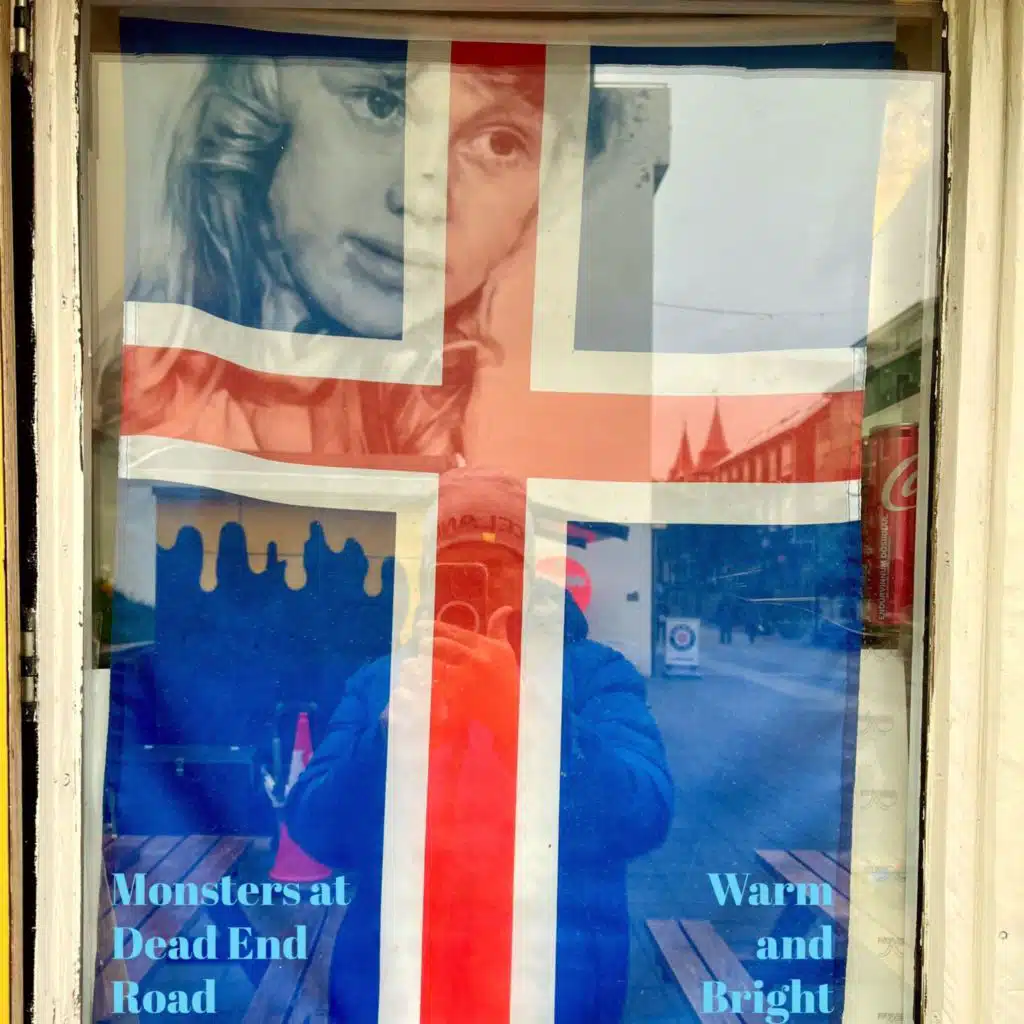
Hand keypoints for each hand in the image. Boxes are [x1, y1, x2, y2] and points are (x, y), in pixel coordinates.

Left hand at [421, 607, 520, 762]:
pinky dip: (421, 686)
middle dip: (427, 645)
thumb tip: (506, 608)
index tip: (421, 626)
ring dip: (419, 665)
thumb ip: (499, 629)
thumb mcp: (506, 654)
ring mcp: (464, 681)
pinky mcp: (455, 701)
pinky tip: (411, 686)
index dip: (436, 627)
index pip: (456, 633)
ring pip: (433, 667)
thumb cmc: (508, 684)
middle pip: (442, 646)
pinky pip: (432, 690)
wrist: (511, 720)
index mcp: (485, 647)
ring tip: (411, 666)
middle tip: (418, 645)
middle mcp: (474, 660)